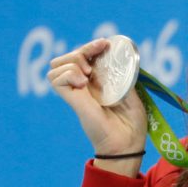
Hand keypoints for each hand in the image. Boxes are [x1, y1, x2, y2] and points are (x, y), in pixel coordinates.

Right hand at [47, 38, 148, 157]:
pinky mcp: (73, 100)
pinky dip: (69, 74)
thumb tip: (115, 54)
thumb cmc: (132, 122)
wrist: (127, 142)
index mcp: (96, 81)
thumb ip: (121, 73)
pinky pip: (56, 79)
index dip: (91, 46)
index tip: (105, 43)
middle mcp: (83, 85)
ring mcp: (76, 92)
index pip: (83, 56)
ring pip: (56, 66)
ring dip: (72, 62)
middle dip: (80, 51)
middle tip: (94, 62)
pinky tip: (83, 83)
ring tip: (88, 75)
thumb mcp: (131, 91)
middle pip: (65, 58)